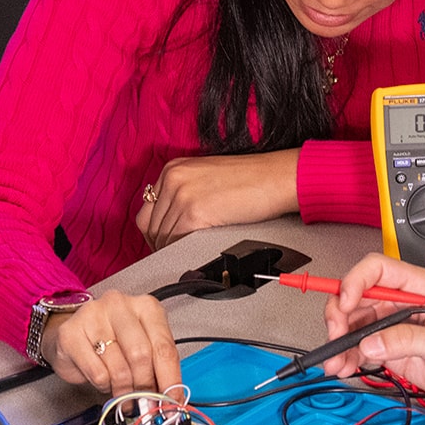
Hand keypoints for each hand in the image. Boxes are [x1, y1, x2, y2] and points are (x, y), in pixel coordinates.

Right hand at [41, 290, 180, 393]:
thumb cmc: (112, 340)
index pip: (164, 347)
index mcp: (145, 307)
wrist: (74, 336)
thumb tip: (172, 396)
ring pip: (119, 369)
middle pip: (141, 356)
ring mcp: (93, 316)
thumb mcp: (142, 347)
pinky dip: (104, 386)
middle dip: (145, 387)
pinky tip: (104, 381)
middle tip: (145, 403)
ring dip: (124, 391)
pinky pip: (97, 374)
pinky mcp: (71, 333)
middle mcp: (120, 305)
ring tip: (123, 394)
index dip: (170, 380)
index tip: (172, 401)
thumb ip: (158, 367)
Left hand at [136, 151, 301, 249]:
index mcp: (173, 169)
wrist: (276, 177)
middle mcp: (173, 178)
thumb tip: (173, 224)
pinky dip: (182, 252)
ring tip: (189, 254)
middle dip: (162, 244)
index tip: (165, 244)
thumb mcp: (206, 178)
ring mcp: (181, 194)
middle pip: (150, 225)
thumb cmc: (251, 179)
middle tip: (176, 255)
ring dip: (173, 250)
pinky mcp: (194, 212)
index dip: (156, 233)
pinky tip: (195, 252)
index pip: (148, 211)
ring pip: (162, 237)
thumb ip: (185, 194)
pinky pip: (176, 241)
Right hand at [320, 254, 424, 399]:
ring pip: (355, 325)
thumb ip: (410, 341)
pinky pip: (362, 348)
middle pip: (358, 298)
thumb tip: (372, 342)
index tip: (346, 305)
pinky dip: (349, 357)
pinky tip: (345, 367)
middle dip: (340, 317)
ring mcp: (397, 327)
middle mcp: (405, 303)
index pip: (378, 270)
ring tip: (336, 363)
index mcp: (421, 288)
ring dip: (340, 342)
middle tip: (335, 338)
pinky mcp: (395, 349)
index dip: (355, 282)